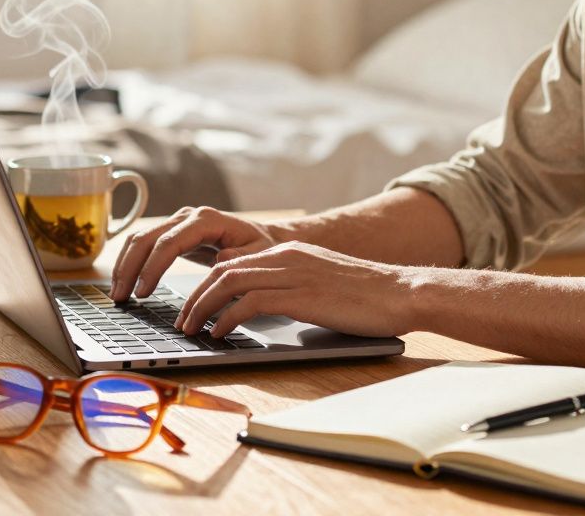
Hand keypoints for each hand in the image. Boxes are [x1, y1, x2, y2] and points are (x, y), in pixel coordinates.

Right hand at [111, 206, 285, 300]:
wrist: (265, 237)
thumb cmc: (262, 247)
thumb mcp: (260, 255)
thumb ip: (241, 257)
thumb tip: (222, 258)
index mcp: (207, 220)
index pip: (170, 242)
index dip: (153, 267)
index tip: (143, 292)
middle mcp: (188, 216)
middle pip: (147, 238)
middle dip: (130, 267)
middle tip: (121, 297)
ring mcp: (178, 222)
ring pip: (140, 239)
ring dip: (125, 265)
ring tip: (118, 293)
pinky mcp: (173, 232)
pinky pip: (145, 244)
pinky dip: (131, 261)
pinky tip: (125, 281)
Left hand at [173, 241, 422, 338]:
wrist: (401, 292)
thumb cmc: (366, 296)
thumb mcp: (319, 282)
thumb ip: (288, 285)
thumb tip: (258, 302)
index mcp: (289, 251)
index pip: (232, 262)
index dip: (205, 285)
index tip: (193, 307)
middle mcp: (286, 256)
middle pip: (222, 271)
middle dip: (195, 297)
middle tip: (183, 321)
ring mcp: (293, 273)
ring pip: (229, 283)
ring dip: (203, 308)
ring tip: (192, 329)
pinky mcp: (301, 294)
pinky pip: (249, 302)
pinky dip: (227, 318)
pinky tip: (220, 333)